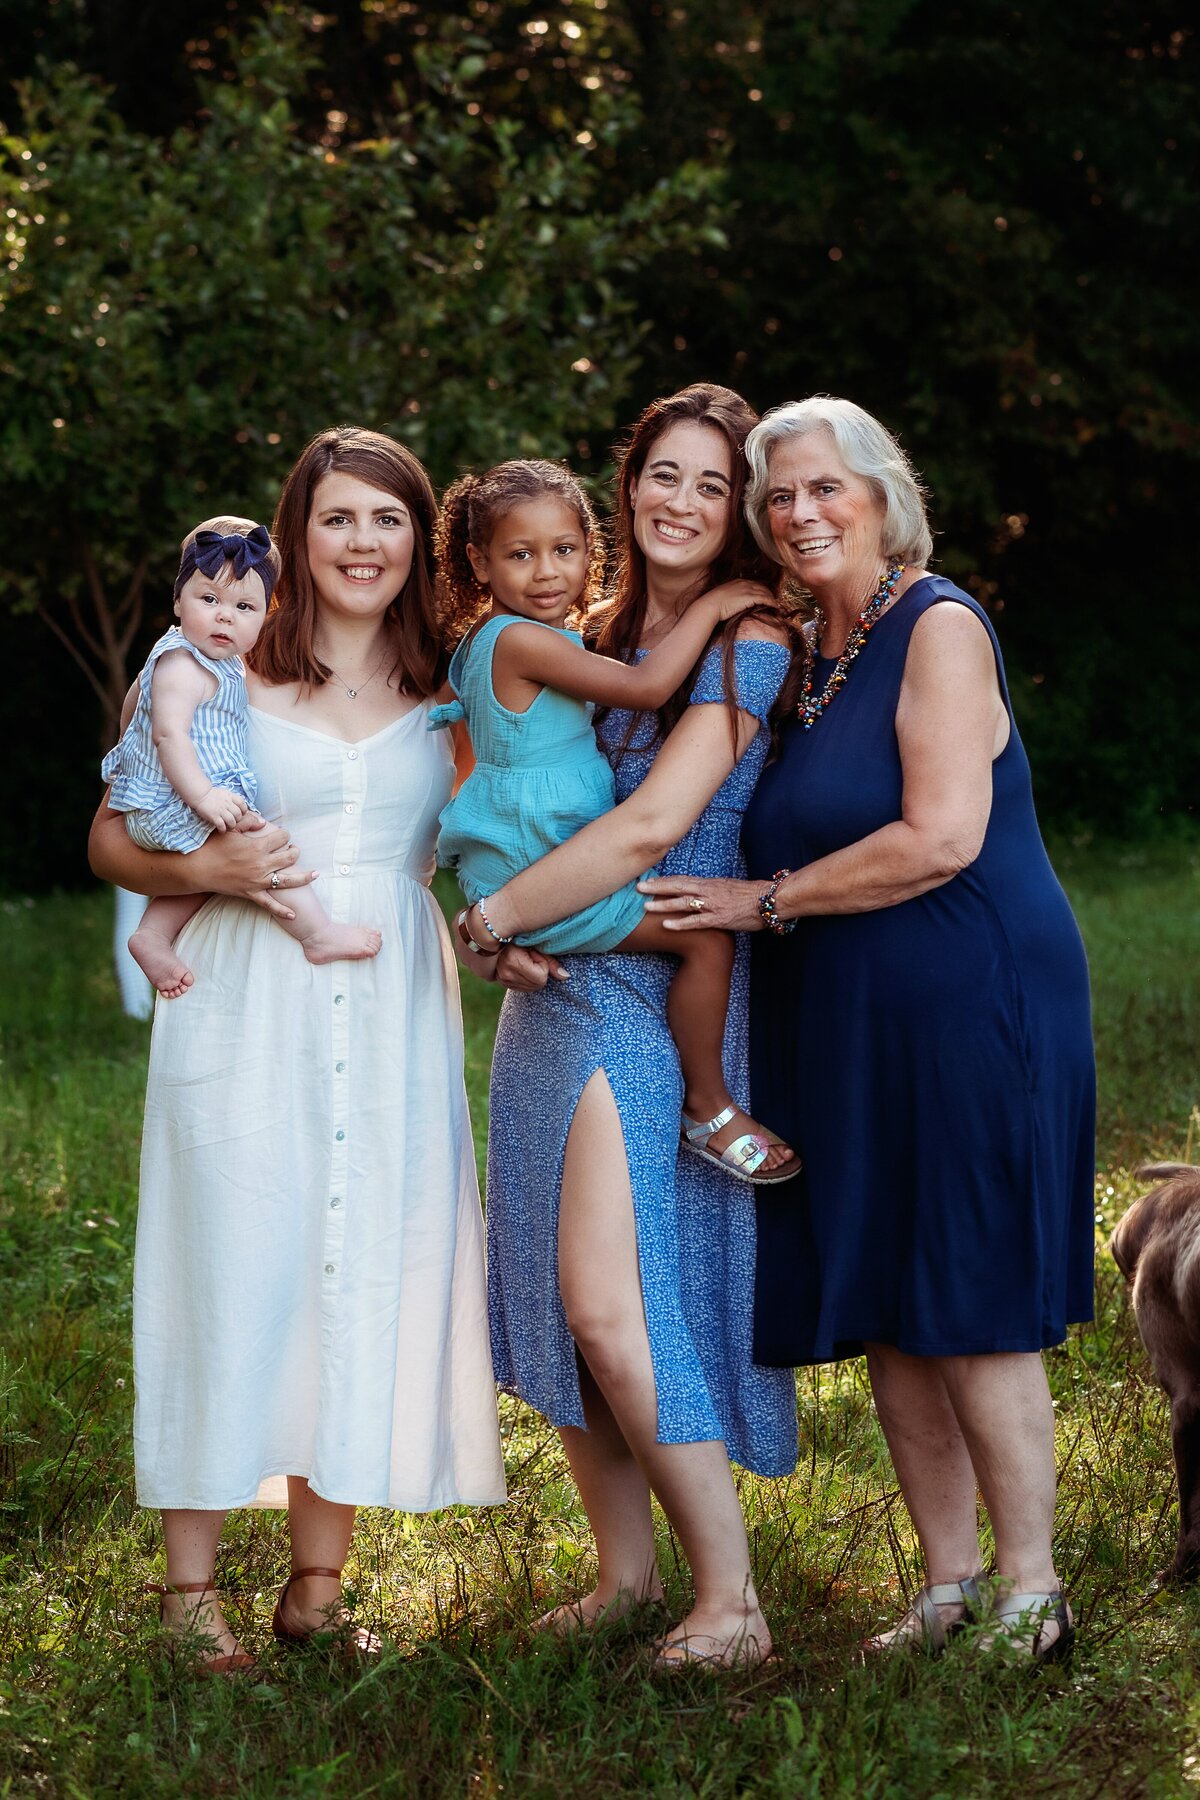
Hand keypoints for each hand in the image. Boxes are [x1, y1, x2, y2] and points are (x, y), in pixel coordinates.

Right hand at [190, 821, 313, 920]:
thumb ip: (247, 822)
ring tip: (315, 874)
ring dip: (303, 877)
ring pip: (287, 880)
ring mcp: (258, 881)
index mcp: (257, 846)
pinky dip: (282, 910)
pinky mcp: (251, 893)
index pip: (282, 837)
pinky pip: (269, 904)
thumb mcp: (229, 829)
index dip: (284, 834)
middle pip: (289, 857)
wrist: (197, 869)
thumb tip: (262, 821)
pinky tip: (293, 915)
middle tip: (292, 850)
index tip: (282, 835)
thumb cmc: (212, 847)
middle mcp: (261, 864)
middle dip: (294, 851)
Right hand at [196, 786, 249, 831]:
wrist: (200, 795)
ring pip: (232, 821)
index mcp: (230, 796)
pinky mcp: (213, 816)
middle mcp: (227, 803)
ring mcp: (220, 810)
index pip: (242, 803)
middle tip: (233, 821)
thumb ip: (232, 799)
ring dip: (231, 826)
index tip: (241, 813)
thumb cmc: (213, 795)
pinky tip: (222, 830)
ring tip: (228, 827)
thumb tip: (240, 807)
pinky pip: (221, 825)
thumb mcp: (225, 793)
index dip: (243, 810)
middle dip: (237, 820)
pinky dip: (223, 829)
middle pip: (238, 814)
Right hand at [495, 944, 568, 989]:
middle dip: (538, 972)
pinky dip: (527, 980)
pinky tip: (522, 968)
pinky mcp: (503, 983)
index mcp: (513, 961)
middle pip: (537, 985)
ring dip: (533, 976)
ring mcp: (503, 980)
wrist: (502, 937)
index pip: (541, 977)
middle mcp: (506, 973)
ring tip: (526, 962)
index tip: (535, 954)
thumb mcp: (538, 946)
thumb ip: (551, 963)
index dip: (542, 965)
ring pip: (532, 988)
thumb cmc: (523, 939)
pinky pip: (525, 989)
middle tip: (531, 959)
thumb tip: (565, 976)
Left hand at [638, 873, 765, 931]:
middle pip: (678, 887)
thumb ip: (712, 889)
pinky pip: (696, 921)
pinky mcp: (718, 919)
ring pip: (683, 903)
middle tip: (638, 887)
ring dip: (663, 904)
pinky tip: (666, 925)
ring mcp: (713, 905)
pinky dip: (680, 923)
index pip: (682, 879)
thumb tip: (699, 891)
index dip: (663, 880)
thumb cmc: (751, 895)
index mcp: (710, 883)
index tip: (648, 880)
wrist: (769, 900)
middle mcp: (708, 891)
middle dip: (657, 887)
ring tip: (646, 906)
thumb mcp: (728, 887)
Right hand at [705, 579, 777, 620]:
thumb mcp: (723, 596)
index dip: (761, 589)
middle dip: (769, 593)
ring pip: (765, 592)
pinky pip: (765, 598)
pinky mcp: (750, 597)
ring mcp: (748, 589)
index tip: (765, 595)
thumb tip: (734, 603)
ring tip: (776, 604)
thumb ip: (732, 596)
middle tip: (774, 600)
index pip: (754, 583)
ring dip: (772, 598)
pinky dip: (771, 602)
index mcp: (738, 581)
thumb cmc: (713, 604)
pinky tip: (774, 606)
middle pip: (762, 586)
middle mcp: (744, 583)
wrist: (710, 605)